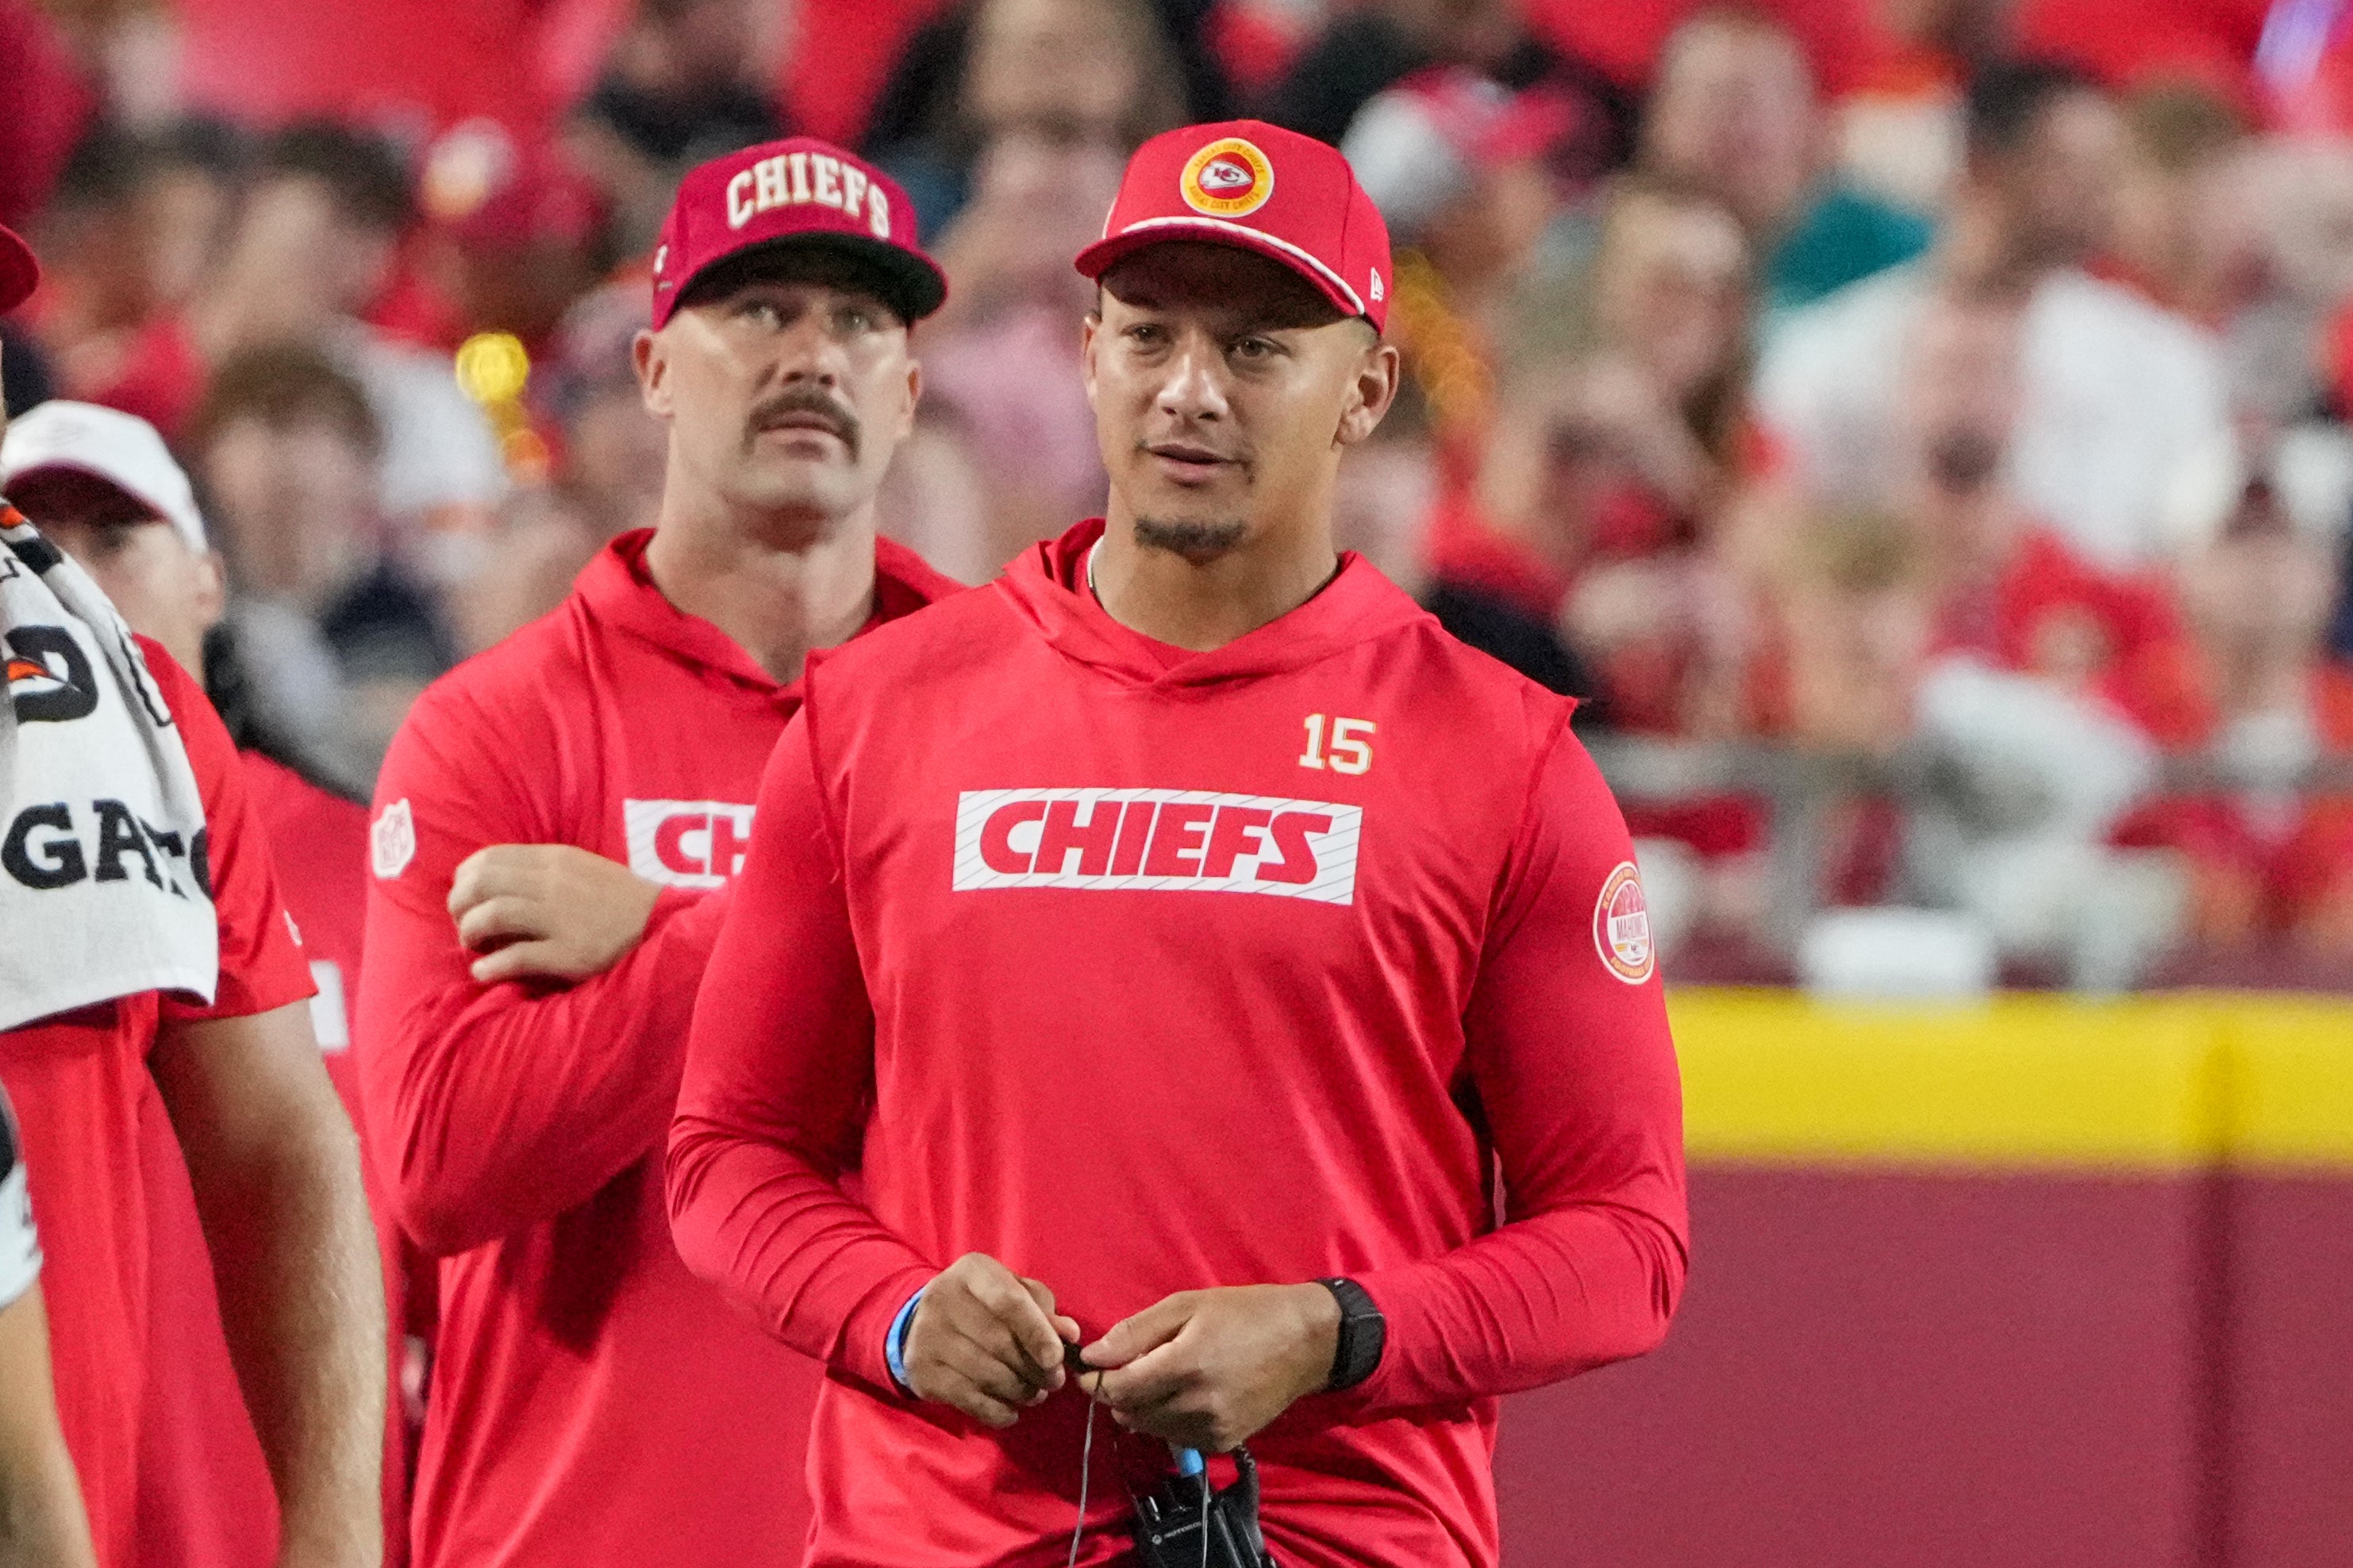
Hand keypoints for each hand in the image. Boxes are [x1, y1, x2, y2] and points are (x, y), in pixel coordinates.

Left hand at [447, 844, 662, 983]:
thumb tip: (492, 883)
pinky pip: (515, 957)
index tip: (466, 898)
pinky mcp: (570, 954)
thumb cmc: (619, 901)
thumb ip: (540, 871)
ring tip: (474, 947)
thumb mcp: (580, 869)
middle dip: (459, 906)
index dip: (464, 879)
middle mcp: (554, 884)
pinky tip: (485, 972)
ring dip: (470, 933)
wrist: (662, 926)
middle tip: (464, 925)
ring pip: (491, 916)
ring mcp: (561, 919)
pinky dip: (490, 967)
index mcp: (555, 859)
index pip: (488, 858)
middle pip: (481, 884)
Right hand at [903, 1253, 1080, 1429]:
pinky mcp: (921, 1370)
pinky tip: (1011, 1412)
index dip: (1037, 1332)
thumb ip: (1043, 1311)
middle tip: (1053, 1381)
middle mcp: (943, 1298)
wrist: (923, 1323)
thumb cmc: (983, 1305)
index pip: (1009, 1302)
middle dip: (1034, 1368)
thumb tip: (1069, 1334)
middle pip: (999, 1342)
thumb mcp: (1014, 1294)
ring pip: (986, 1374)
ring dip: (1019, 1391)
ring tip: (1035, 1394)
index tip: (1056, 1358)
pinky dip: (996, 1411)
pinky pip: (968, 1399)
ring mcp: (927, 1336)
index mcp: (973, 1272)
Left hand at [1081, 1284, 1339, 1452]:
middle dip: (1118, 1392)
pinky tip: (1185, 1393)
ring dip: (1142, 1407)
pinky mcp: (1224, 1443)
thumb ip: (1135, 1332)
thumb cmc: (1245, 1312)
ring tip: (1160, 1376)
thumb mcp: (1187, 1305)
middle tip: (1128, 1366)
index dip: (1095, 1382)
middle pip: (1129, 1413)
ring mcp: (1213, 1430)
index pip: (1118, 1390)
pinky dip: (1168, 1418)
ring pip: (1150, 1429)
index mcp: (1186, 1365)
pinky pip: (1176, 1436)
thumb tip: (1093, 1355)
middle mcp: (1198, 1405)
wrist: (1305, 1342)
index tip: (1088, 1369)